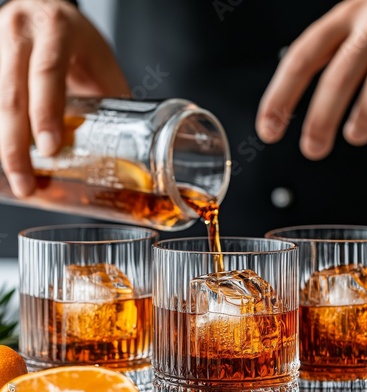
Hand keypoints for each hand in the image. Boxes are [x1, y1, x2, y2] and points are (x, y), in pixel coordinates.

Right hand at [0, 0, 128, 196]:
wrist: (49, 17)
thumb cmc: (80, 46)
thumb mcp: (101, 66)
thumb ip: (111, 103)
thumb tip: (137, 157)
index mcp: (56, 28)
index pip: (46, 72)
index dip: (45, 113)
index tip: (49, 150)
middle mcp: (19, 30)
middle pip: (10, 94)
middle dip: (15, 146)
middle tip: (27, 184)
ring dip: (4, 146)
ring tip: (19, 180)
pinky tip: (7, 158)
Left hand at [256, 0, 366, 159]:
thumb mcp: (355, 26)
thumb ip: (336, 58)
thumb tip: (311, 113)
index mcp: (342, 19)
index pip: (300, 61)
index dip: (280, 98)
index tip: (268, 130)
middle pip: (337, 77)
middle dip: (321, 120)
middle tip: (312, 148)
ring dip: (363, 118)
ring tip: (354, 134)